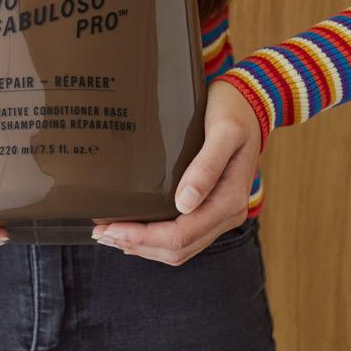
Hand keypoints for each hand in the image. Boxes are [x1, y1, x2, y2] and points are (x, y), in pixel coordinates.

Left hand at [90, 79, 262, 265]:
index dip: (145, 237)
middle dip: (138, 244)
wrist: (250, 102)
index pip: (182, 234)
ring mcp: (219, 213)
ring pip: (180, 248)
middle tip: (101, 233)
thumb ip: (207, 165)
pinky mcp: (210, 206)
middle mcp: (227, 214)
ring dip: (145, 246)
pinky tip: (134, 230)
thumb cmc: (234, 111)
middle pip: (179, 248)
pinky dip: (156, 238)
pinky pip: (184, 234)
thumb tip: (184, 203)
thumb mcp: (224, 131)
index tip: (112, 229)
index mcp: (230, 200)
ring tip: (111, 235)